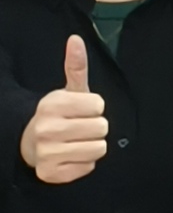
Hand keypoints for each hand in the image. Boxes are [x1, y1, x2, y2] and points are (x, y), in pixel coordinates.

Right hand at [19, 33, 108, 183]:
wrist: (31, 142)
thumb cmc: (59, 115)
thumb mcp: (70, 90)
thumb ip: (76, 66)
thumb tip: (75, 39)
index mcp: (52, 104)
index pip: (99, 106)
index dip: (95, 108)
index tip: (81, 110)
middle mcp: (46, 129)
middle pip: (102, 128)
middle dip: (95, 127)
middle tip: (79, 127)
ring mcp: (46, 153)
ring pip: (99, 149)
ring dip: (92, 146)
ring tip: (76, 141)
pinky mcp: (50, 174)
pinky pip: (88, 167)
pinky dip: (83, 163)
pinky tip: (69, 156)